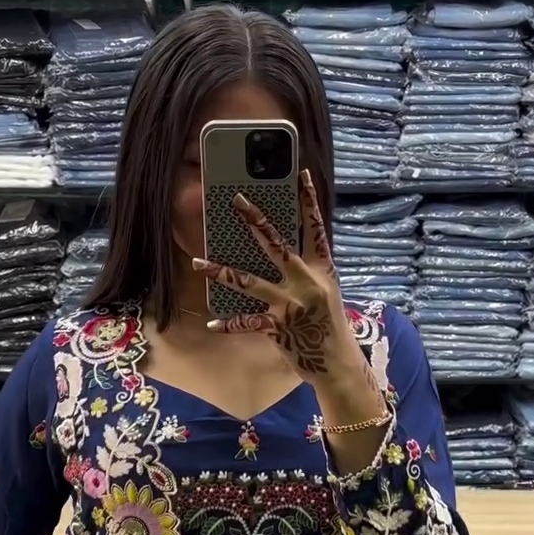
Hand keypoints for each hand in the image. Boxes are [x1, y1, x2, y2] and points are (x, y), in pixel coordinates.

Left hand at [192, 169, 361, 381]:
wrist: (336, 360)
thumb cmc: (328, 322)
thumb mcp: (325, 288)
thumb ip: (307, 266)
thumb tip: (286, 243)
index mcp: (321, 268)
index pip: (314, 228)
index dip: (309, 201)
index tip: (302, 174)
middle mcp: (306, 281)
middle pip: (278, 245)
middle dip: (256, 222)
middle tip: (237, 201)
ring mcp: (291, 304)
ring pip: (250, 282)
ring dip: (221, 272)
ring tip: (197, 262)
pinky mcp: (279, 327)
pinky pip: (248, 323)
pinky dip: (230, 323)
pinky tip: (212, 323)